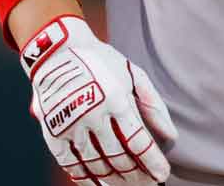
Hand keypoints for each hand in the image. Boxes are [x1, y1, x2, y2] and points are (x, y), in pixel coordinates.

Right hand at [21, 15, 177, 183]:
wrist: (56, 51)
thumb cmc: (101, 62)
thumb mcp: (133, 73)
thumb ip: (153, 105)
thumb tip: (171, 137)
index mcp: (116, 98)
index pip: (138, 142)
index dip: (152, 162)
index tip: (162, 175)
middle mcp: (92, 114)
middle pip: (119, 158)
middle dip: (137, 176)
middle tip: (147, 184)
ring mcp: (70, 125)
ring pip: (96, 165)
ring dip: (114, 181)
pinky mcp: (52, 132)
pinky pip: (71, 165)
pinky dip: (86, 179)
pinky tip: (99, 184)